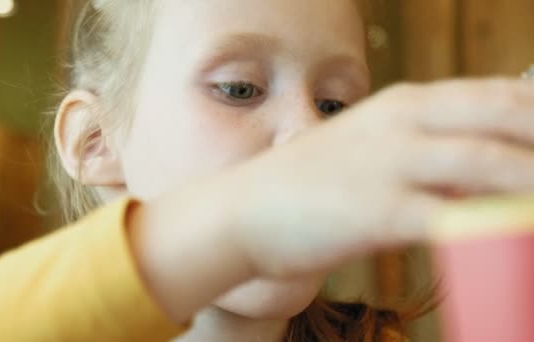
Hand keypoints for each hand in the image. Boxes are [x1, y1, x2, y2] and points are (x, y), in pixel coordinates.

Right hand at [236, 78, 533, 278]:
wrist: (243, 211)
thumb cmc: (307, 184)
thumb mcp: (367, 150)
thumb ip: (420, 150)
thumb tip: (473, 168)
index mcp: (402, 104)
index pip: (493, 94)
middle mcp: (402, 123)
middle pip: (502, 117)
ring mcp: (389, 163)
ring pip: (488, 161)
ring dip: (531, 180)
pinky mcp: (377, 209)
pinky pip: (454, 217)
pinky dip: (494, 226)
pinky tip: (514, 237)